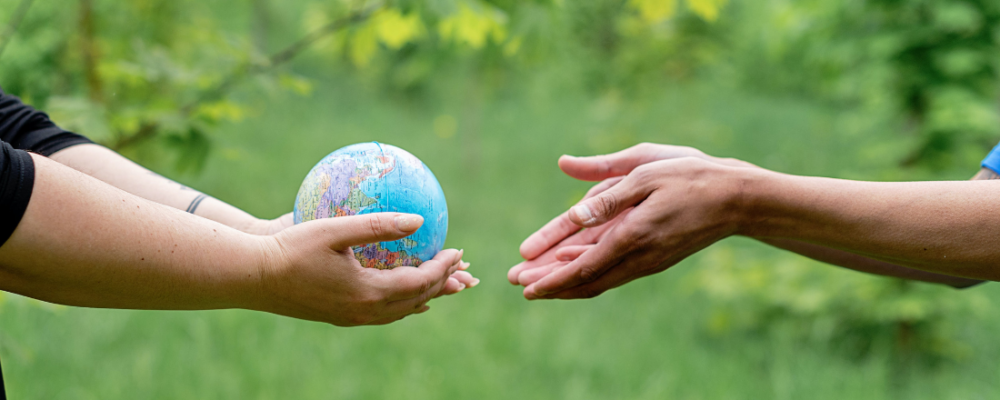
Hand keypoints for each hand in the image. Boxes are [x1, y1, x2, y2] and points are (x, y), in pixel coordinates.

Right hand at [246, 213, 477, 325]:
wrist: (253, 278)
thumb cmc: (292, 248)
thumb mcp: (336, 230)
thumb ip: (379, 225)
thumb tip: (419, 219)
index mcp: (369, 292)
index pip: (420, 281)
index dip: (443, 267)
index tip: (458, 249)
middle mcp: (365, 311)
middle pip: (416, 300)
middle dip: (442, 283)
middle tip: (459, 267)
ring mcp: (352, 318)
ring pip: (400, 311)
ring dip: (424, 296)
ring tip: (441, 284)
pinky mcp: (339, 317)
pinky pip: (382, 314)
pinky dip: (402, 304)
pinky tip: (401, 295)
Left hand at [511, 144, 748, 299]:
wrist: (738, 198)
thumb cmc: (691, 176)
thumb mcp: (646, 171)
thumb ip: (605, 189)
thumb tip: (570, 202)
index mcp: (632, 234)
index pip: (583, 266)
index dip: (551, 277)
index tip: (525, 284)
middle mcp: (638, 256)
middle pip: (586, 280)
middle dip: (550, 284)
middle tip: (517, 285)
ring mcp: (648, 261)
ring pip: (599, 279)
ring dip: (565, 282)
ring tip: (535, 283)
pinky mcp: (654, 258)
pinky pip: (614, 272)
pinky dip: (587, 273)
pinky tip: (570, 268)